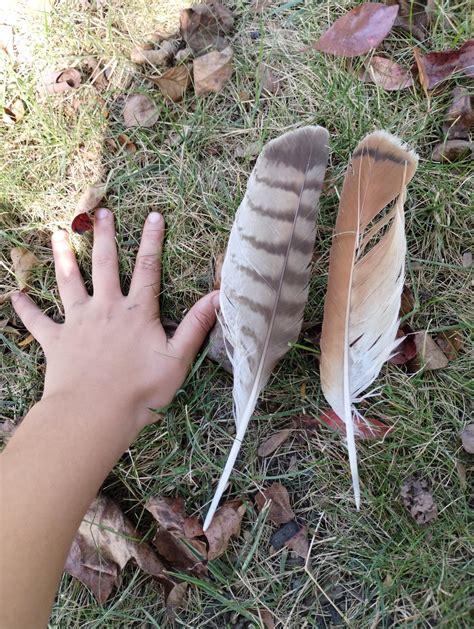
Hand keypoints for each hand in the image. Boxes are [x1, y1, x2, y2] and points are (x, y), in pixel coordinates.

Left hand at [11, 209, 218, 431]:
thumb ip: (196, 325)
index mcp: (136, 312)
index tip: (154, 215)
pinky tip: (15, 295)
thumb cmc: (140, 390)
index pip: (148, 268)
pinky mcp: (56, 340)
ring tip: (57, 233)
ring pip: (69, 281)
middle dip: (105, 236)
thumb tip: (219, 295)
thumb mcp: (177, 359)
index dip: (152, 240)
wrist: (94, 414)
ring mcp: (77, 322)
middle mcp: (105, 308)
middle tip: (100, 212)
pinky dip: (26, 308)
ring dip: (64, 256)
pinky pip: (37, 320)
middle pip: (105, 264)